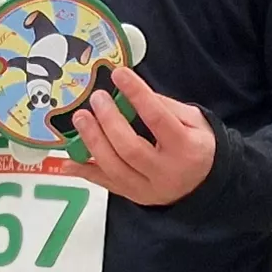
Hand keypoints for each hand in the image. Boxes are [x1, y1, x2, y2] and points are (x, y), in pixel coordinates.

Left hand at [69, 65, 216, 205]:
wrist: (204, 184)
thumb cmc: (197, 146)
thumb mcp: (195, 121)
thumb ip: (166, 107)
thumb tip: (132, 93)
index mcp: (186, 148)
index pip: (158, 119)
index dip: (137, 95)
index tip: (119, 74)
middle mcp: (166, 172)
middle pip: (130, 148)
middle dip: (109, 121)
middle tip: (96, 99)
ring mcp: (148, 188)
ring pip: (114, 169)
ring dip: (93, 142)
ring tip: (81, 118)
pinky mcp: (133, 196)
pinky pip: (105, 184)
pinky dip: (84, 171)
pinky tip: (67, 160)